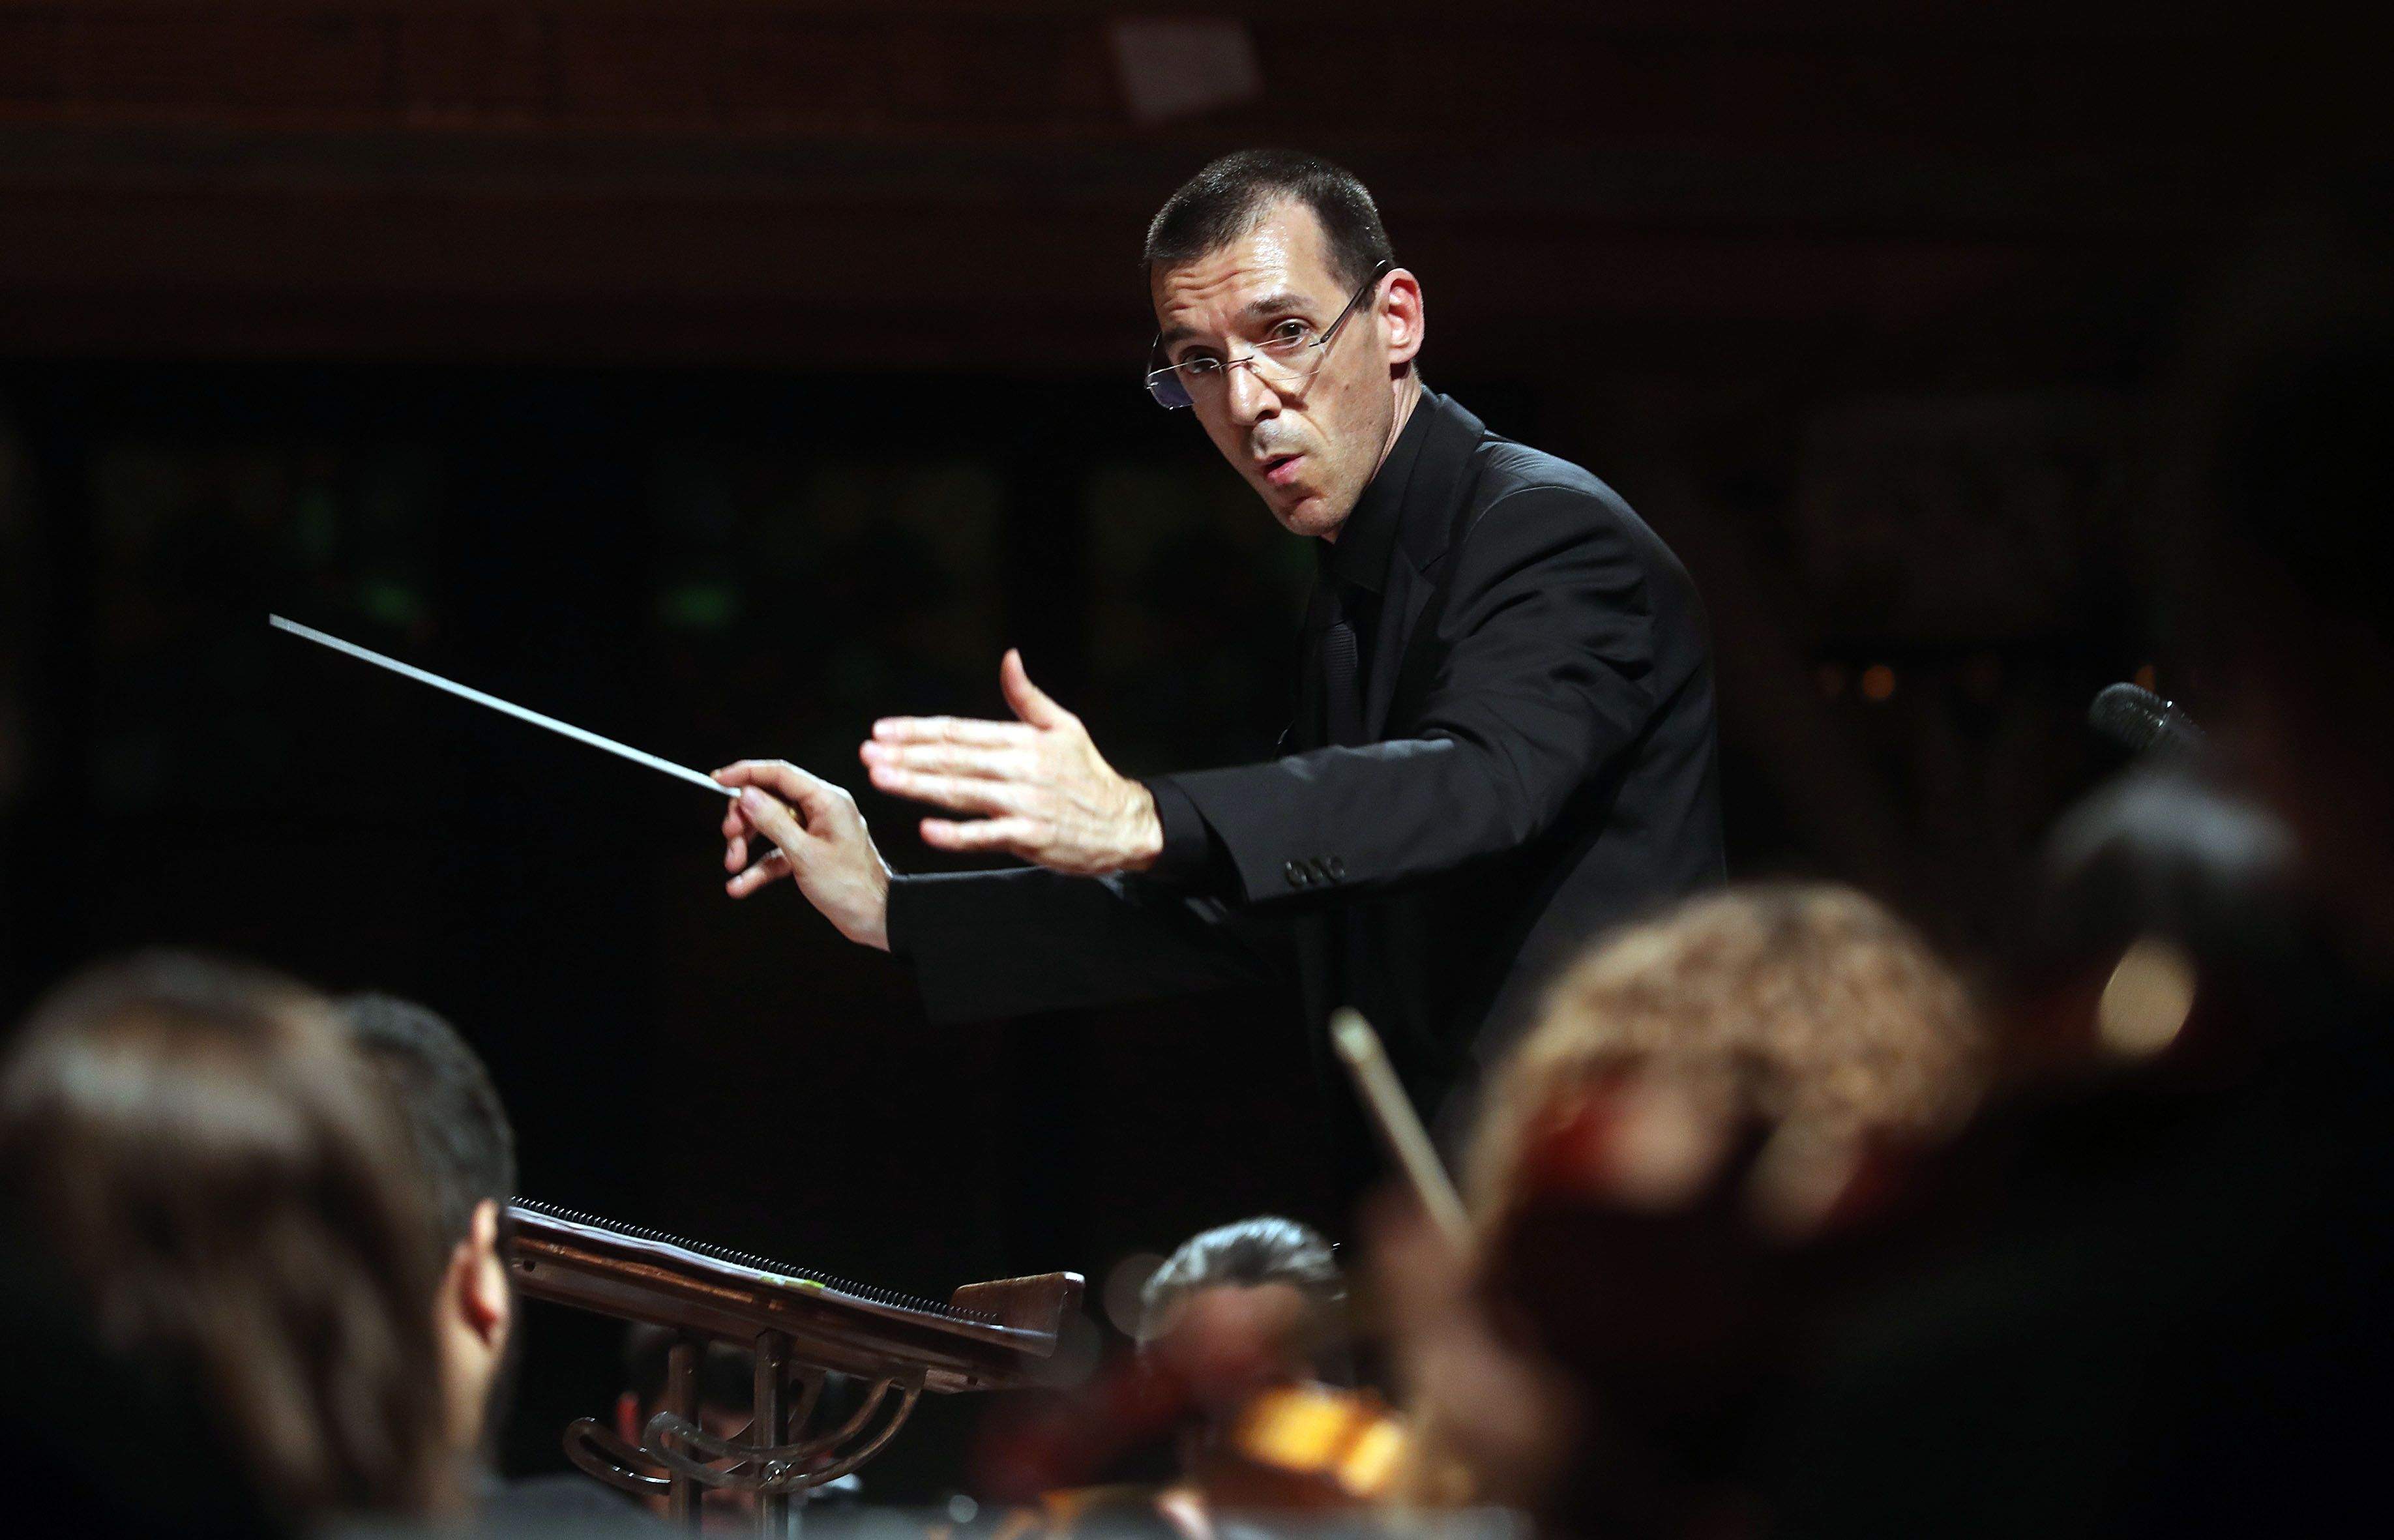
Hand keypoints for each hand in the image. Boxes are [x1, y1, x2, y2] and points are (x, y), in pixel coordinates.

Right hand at [711, 760, 891, 950]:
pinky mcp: (808, 854)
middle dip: (744, 817)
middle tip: (730, 837)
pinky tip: (738, 886)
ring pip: (768, 826)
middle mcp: (820, 810)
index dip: (746, 773)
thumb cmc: (849, 885)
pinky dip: (757, 868)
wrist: (875, 918)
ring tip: (732, 864)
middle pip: (770, 799)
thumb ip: (774, 822)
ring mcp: (814, 832)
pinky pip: (776, 853)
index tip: (717, 779)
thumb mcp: (805, 853)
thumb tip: (747, 794)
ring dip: (746, 844)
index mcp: (826, 800)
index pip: (780, 774)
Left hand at [859, 649, 1162, 876]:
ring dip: (919, 786)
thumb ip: (1027, 696)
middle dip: (906, 756)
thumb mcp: (1064, 726)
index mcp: (1024, 739)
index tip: (881, 730)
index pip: (961, 732)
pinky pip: (987, 836)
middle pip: (954, 760)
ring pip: (963, 793)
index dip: (918, 730)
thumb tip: (1009, 657)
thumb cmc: (1087, 774)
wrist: (1123, 824)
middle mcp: (1022, 768)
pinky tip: (926, 829)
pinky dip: (957, 834)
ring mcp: (1025, 803)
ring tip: (882, 779)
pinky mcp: (1031, 838)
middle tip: (867, 754)